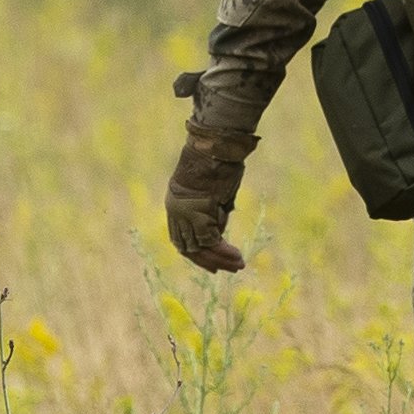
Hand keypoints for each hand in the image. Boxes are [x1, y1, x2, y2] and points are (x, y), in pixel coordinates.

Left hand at [163, 124, 253, 273]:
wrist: (214, 146)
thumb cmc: (216, 161)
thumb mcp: (211, 191)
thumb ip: (212, 212)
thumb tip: (219, 231)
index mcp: (175, 206)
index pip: (181, 240)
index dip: (196, 255)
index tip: (212, 266)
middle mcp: (176, 213)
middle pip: (188, 248)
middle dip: (209, 262)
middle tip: (230, 268)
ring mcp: (186, 215)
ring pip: (200, 248)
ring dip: (220, 260)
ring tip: (239, 264)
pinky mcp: (200, 214)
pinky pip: (211, 242)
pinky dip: (224, 252)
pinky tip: (237, 255)